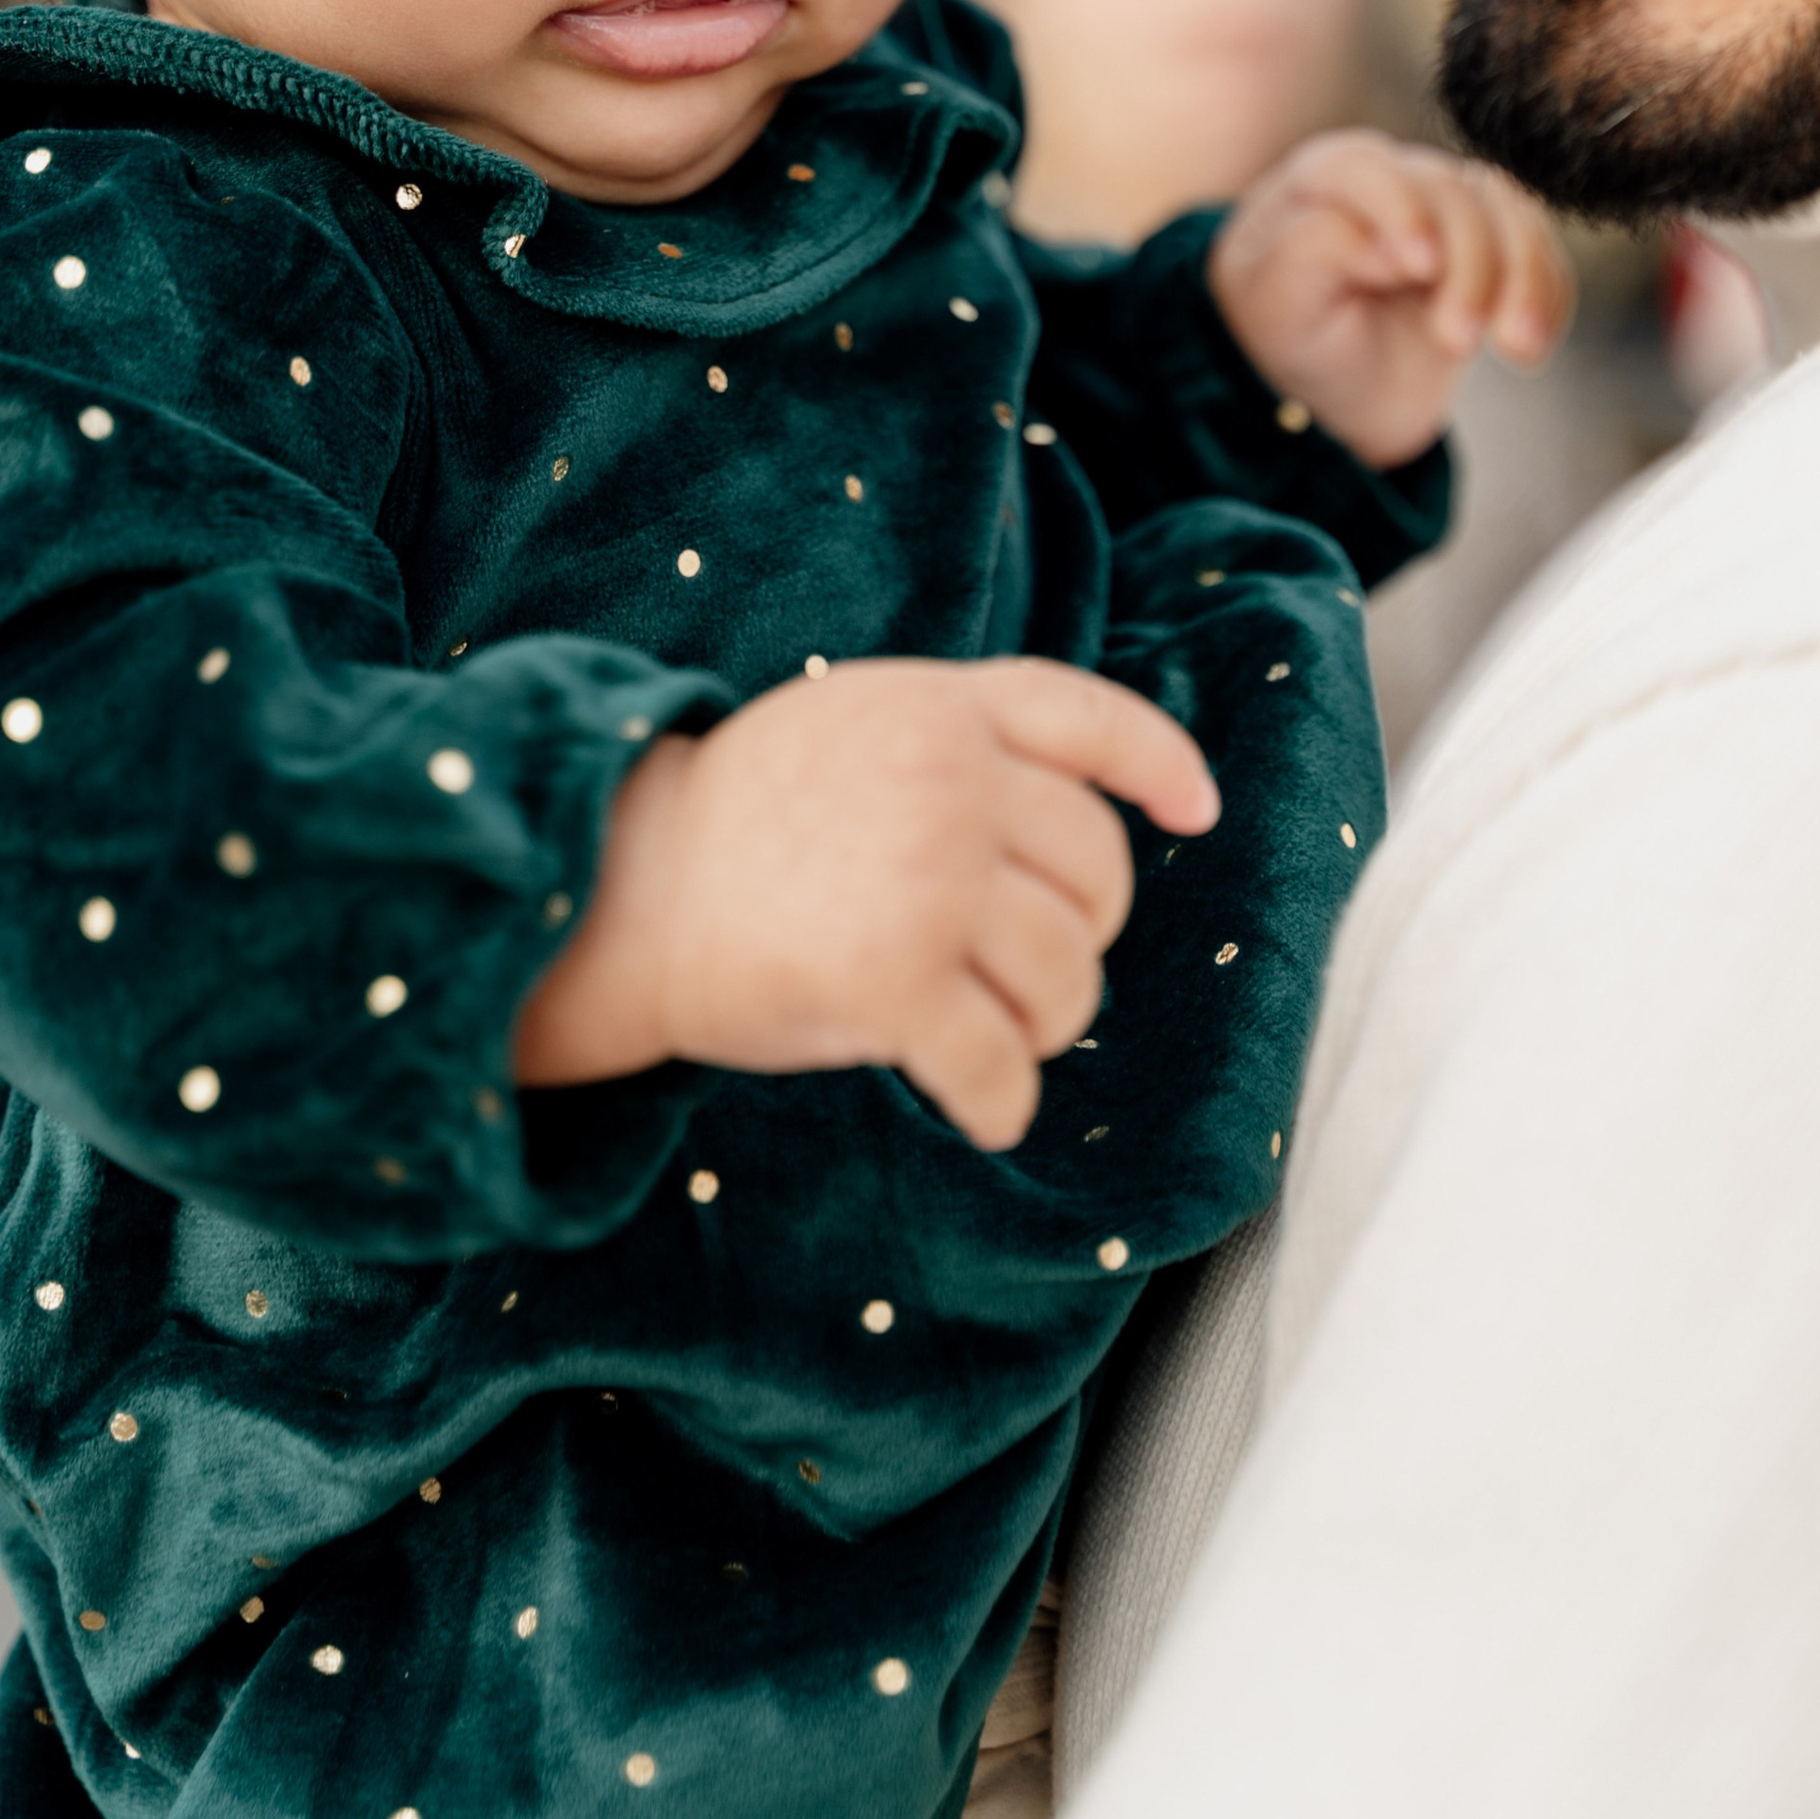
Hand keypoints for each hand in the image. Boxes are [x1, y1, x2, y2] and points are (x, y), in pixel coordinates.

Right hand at [511, 657, 1217, 1150]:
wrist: (623, 889)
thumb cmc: (732, 823)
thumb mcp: (852, 726)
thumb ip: (953, 747)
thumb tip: (1068, 829)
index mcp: (940, 708)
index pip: (1090, 719)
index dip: (1159, 766)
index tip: (1196, 813)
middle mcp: (951, 782)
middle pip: (1095, 872)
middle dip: (1077, 937)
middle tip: (1019, 973)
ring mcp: (928, 878)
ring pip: (1065, 977)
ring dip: (1042, 1026)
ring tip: (989, 1035)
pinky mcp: (894, 980)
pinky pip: (999, 1067)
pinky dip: (1002, 1103)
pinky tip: (982, 1111)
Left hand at [1207, 129, 1571, 467]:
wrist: (1336, 387)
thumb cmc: (1293, 333)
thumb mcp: (1279, 303)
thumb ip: (1317, 253)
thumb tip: (1385, 241)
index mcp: (1325, 176)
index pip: (1368, 170)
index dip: (1401, 209)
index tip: (1419, 266)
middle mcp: (1395, 177)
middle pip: (1450, 194)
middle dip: (1468, 267)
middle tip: (1458, 342)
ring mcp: (1451, 205)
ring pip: (1508, 214)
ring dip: (1524, 279)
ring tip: (1520, 351)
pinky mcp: (1497, 242)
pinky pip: (1540, 249)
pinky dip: (1549, 294)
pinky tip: (1535, 347)